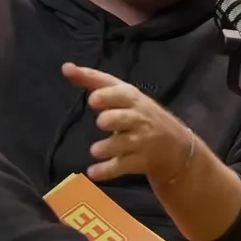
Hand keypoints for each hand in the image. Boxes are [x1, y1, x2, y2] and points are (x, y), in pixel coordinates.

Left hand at [62, 62, 197, 182]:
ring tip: (95, 150)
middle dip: (113, 119)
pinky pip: (122, 166)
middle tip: (101, 122)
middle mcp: (138, 118)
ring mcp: (140, 141)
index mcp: (132, 99)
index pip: (120, 94)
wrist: (174, 145)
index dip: (107, 96)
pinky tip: (93, 173)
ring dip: (108, 147)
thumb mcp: (122, 94)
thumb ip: (94, 81)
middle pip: (124, 118)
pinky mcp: (139, 161)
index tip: (93, 99)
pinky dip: (107, 171)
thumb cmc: (138, 113)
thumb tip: (66, 67)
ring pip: (123, 144)